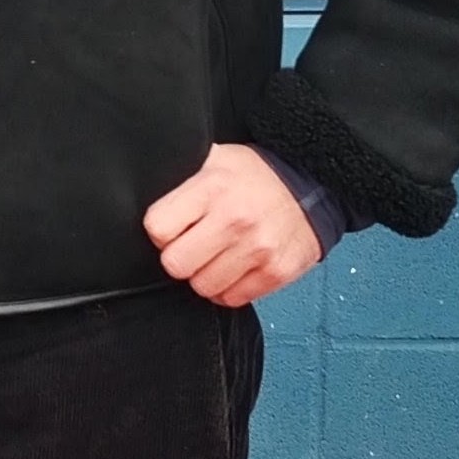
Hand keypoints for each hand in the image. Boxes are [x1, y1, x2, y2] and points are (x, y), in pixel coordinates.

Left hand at [143, 143, 323, 306]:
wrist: (314, 184)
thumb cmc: (256, 175)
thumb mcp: (214, 159)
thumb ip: (181, 180)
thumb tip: (144, 188)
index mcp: (213, 186)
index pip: (157, 228)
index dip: (161, 230)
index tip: (174, 227)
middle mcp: (236, 219)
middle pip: (176, 264)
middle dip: (180, 257)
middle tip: (195, 244)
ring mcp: (258, 249)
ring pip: (202, 287)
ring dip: (205, 275)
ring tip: (218, 254)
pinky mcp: (276, 272)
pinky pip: (232, 299)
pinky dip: (229, 288)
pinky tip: (236, 267)